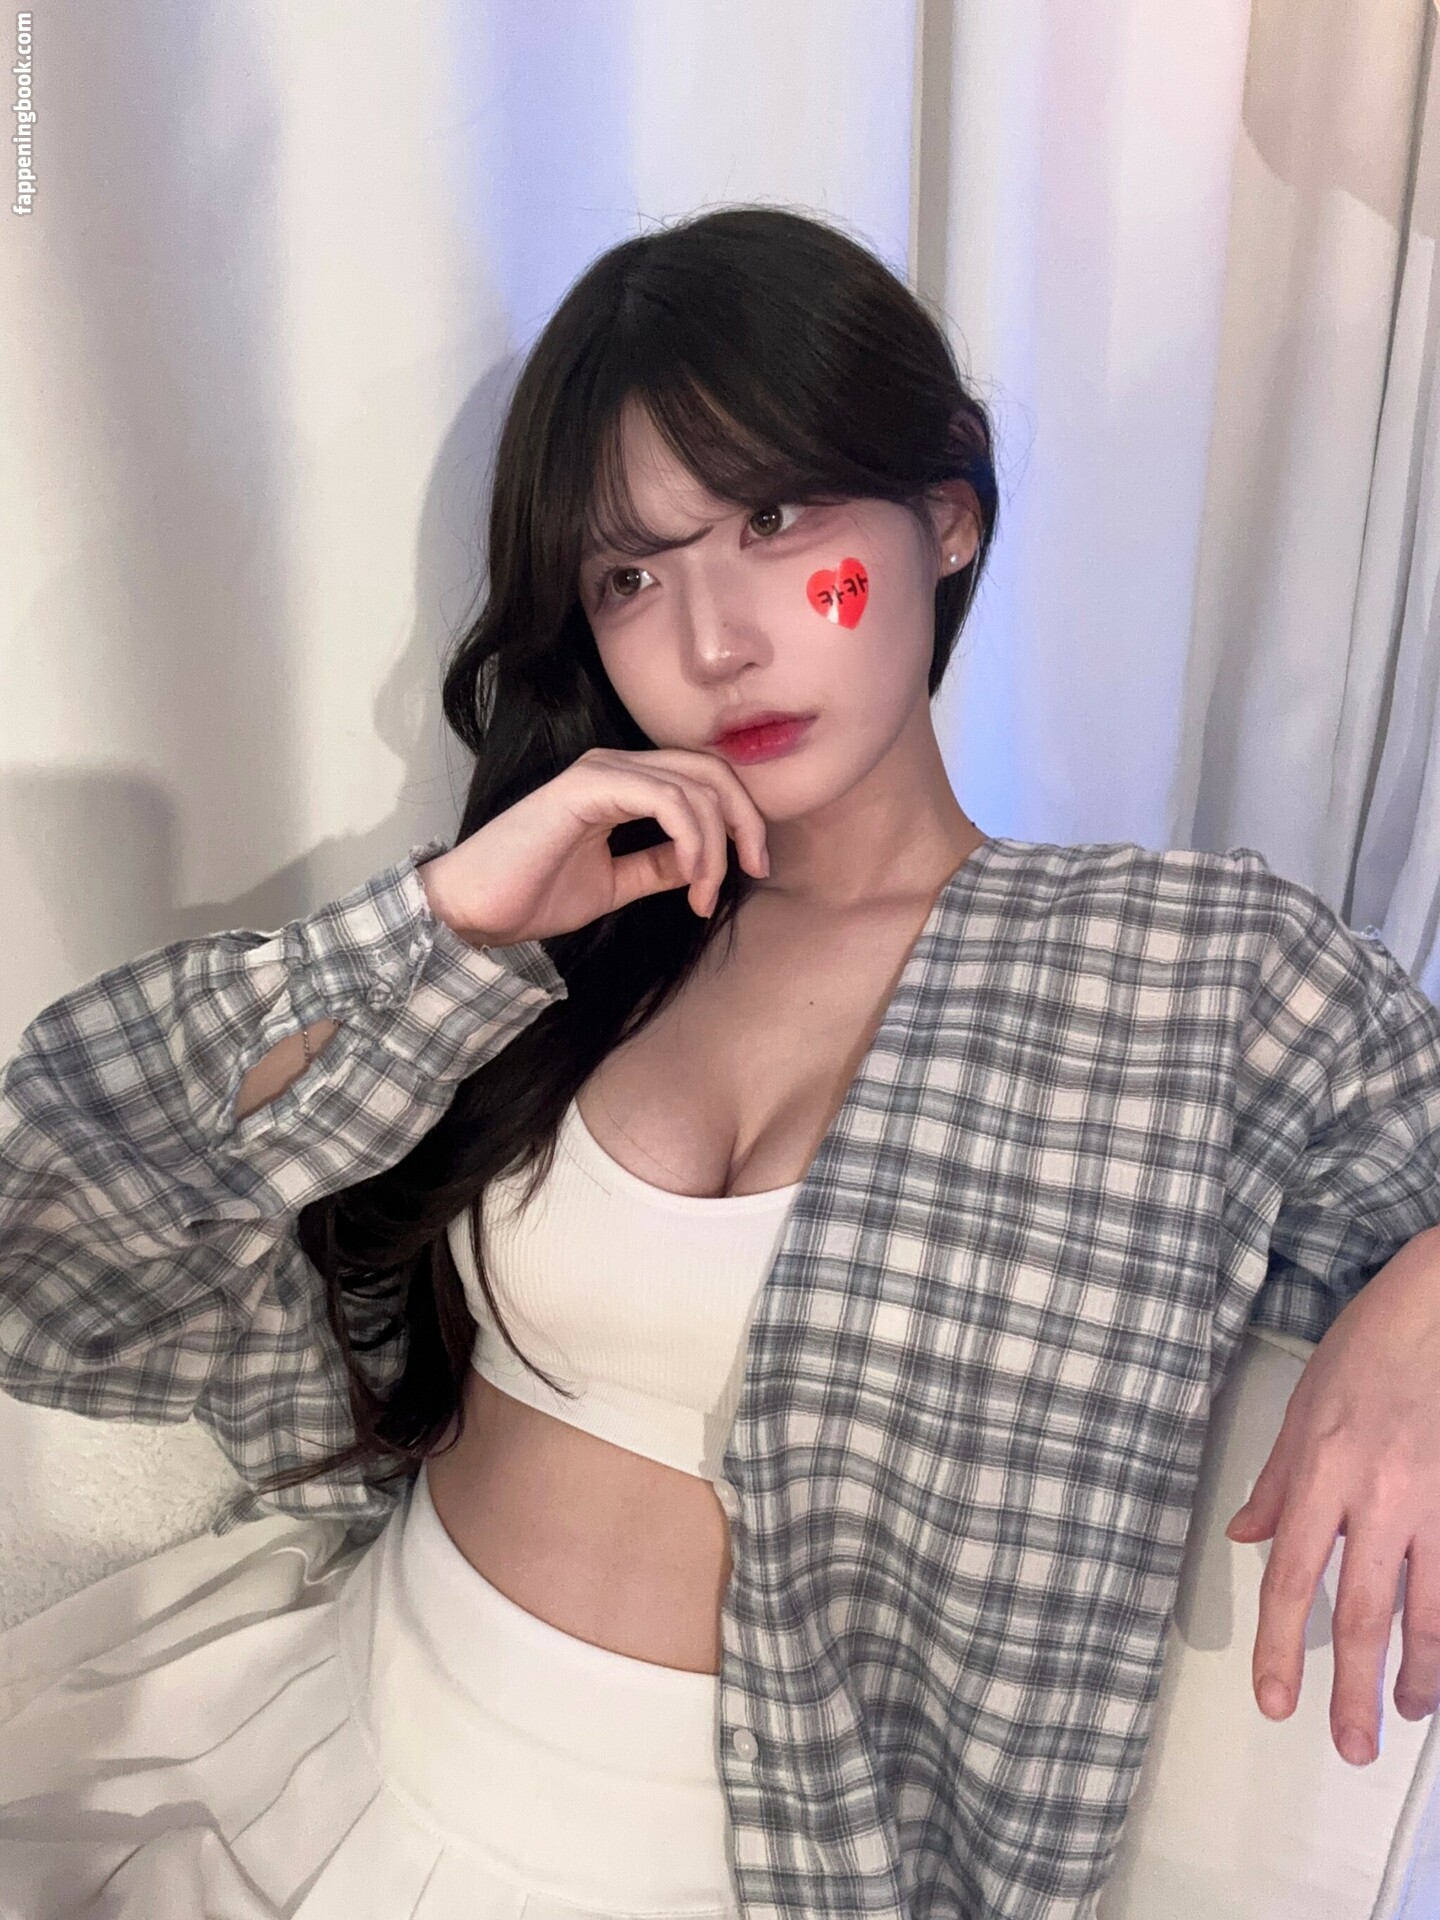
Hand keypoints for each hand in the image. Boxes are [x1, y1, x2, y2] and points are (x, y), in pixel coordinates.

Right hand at [419, 745, 770, 946]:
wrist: (473, 908)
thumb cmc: (531, 895)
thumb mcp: (616, 883)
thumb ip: (658, 866)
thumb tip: (706, 862)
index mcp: (622, 784)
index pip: (703, 779)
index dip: (740, 818)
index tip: (752, 869)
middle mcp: (616, 767)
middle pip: (711, 770)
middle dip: (746, 820)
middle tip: (754, 869)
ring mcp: (601, 772)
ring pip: (694, 787)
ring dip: (715, 845)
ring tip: (704, 894)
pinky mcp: (588, 787)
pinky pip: (665, 799)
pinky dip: (691, 838)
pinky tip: (690, 876)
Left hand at [1224, 1227, 1439, 1765]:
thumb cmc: (1369, 1348)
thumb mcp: (1302, 1407)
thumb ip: (1276, 1482)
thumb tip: (1247, 1537)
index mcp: (1323, 1472)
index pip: (1294, 1578)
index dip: (1283, 1648)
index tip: (1275, 1700)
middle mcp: (1379, 1496)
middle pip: (1364, 1612)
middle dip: (1356, 1690)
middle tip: (1349, 1746)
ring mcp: (1435, 1502)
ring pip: (1429, 1611)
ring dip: (1419, 1673)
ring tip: (1408, 1714)